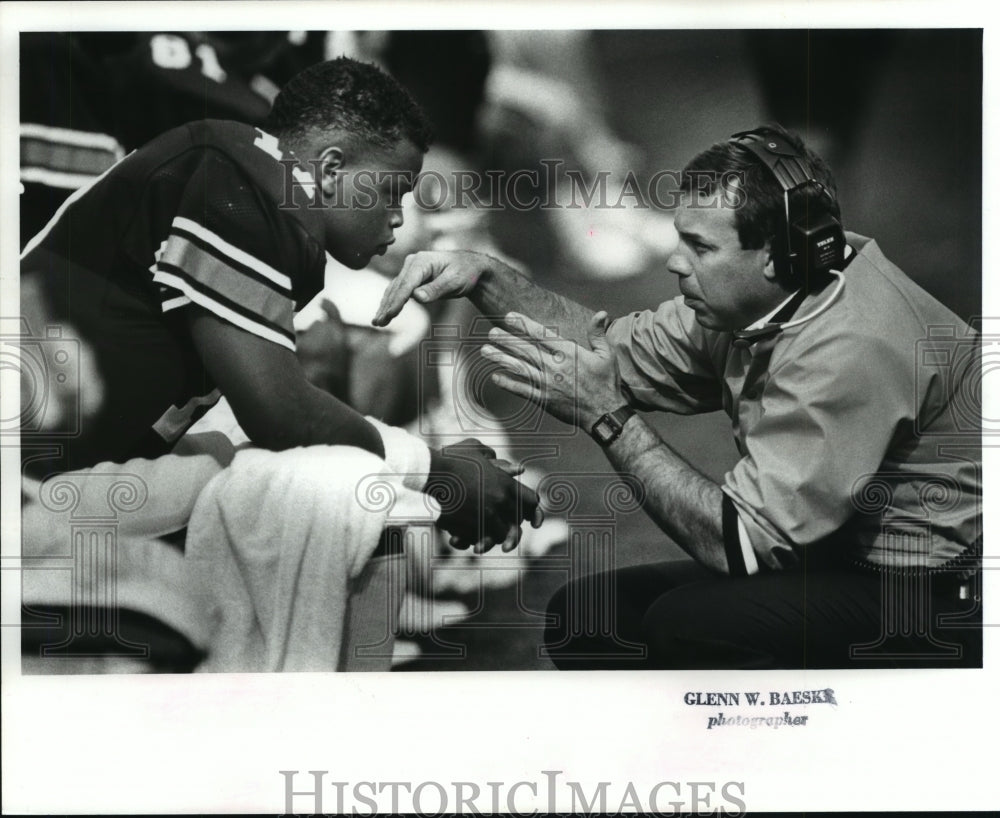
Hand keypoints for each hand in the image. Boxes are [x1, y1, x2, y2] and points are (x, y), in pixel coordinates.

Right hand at [372, 250, 486, 326]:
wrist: (471, 266)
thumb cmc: (465, 272)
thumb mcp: (455, 280)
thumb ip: (436, 289)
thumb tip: (417, 297)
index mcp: (422, 261)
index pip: (406, 284)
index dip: (397, 301)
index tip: (390, 314)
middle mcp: (412, 263)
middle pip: (397, 288)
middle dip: (387, 306)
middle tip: (378, 323)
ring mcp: (410, 269)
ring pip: (394, 290)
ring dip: (385, 306)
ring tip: (377, 322)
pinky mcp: (411, 277)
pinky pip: (398, 291)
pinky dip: (391, 302)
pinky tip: (384, 313)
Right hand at [426, 439, 543, 552]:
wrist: (428, 473)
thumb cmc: (450, 458)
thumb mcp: (474, 448)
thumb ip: (492, 456)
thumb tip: (510, 466)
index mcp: (506, 483)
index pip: (532, 501)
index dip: (531, 507)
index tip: (526, 512)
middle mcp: (500, 502)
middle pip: (517, 521)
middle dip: (512, 524)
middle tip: (505, 527)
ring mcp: (485, 517)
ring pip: (500, 534)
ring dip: (493, 534)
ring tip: (485, 533)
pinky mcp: (469, 528)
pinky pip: (479, 540)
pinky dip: (475, 540)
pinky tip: (469, 536)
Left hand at [481, 311, 623, 429]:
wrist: (604, 413)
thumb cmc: (606, 383)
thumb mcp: (607, 355)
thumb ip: (598, 333)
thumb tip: (601, 313)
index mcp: (569, 353)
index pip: (541, 334)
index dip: (523, 324)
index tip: (509, 316)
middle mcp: (554, 367)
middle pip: (525, 350)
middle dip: (506, 340)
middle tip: (491, 332)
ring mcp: (547, 384)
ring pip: (519, 368)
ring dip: (501, 358)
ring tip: (486, 351)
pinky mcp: (544, 399)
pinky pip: (522, 390)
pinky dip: (508, 383)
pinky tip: (495, 377)